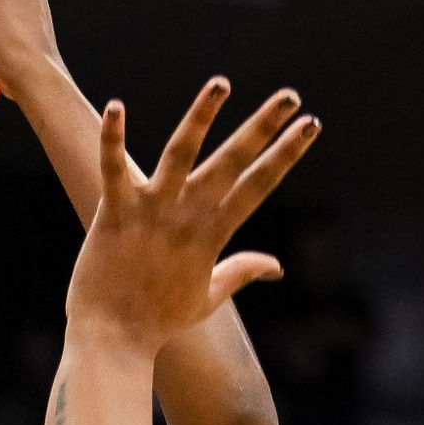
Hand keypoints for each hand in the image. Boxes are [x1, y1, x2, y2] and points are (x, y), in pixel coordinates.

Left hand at [66, 80, 318, 354]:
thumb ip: (241, 271)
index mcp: (211, 235)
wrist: (112, 341)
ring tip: (221, 83)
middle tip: (291, 96)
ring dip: (200, 117)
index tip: (311, 126)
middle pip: (232, 164)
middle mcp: (187, 218)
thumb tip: (277, 266)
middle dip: (263, 128)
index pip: (258, 186)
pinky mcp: (114, 212)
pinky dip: (113, 137)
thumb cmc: (157, 321)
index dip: (286, 155)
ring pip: (180, 154)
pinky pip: (112, 168)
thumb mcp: (208, 298)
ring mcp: (151, 213)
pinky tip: (115, 105)